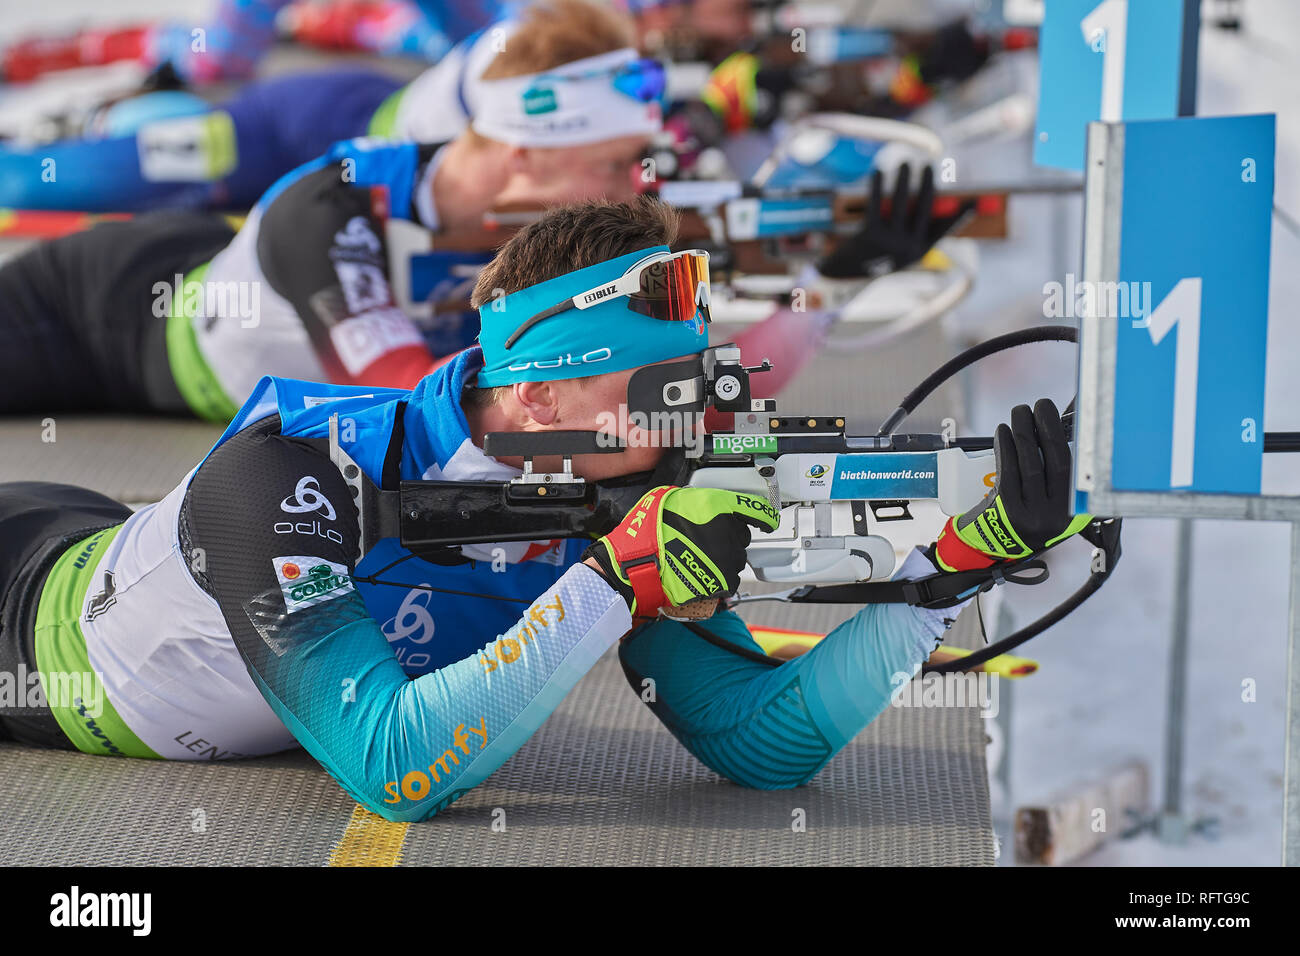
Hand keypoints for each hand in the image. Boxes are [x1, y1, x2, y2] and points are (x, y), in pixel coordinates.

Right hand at [583, 486, 778, 616]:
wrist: (637, 564)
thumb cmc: (646, 531)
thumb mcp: (666, 496)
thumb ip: (690, 497)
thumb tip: (691, 494)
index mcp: (716, 505)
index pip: (754, 509)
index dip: (764, 515)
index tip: (768, 521)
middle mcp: (727, 530)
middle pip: (742, 536)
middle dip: (728, 538)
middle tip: (704, 541)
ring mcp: (726, 557)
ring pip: (736, 559)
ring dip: (723, 560)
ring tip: (697, 560)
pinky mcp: (721, 581)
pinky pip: (729, 581)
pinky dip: (719, 580)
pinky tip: (700, 574)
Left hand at [816, 163, 972, 278]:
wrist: (848, 273)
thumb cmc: (879, 256)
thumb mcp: (902, 248)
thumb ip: (918, 228)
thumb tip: (935, 200)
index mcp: (921, 251)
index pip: (945, 229)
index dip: (961, 215)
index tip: (973, 200)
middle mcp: (909, 247)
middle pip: (924, 208)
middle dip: (927, 183)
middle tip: (928, 164)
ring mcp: (890, 241)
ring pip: (901, 202)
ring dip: (904, 178)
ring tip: (905, 162)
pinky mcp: (871, 234)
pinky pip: (877, 203)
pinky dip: (878, 185)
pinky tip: (878, 171)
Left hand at [933, 399, 1091, 571]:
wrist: (999, 543)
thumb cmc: (1030, 509)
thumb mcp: (1055, 498)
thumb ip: (1064, 469)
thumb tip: (1061, 421)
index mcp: (1079, 508)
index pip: (1083, 469)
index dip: (1081, 440)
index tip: (1076, 415)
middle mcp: (1060, 514)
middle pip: (1059, 462)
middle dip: (1050, 428)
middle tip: (1042, 404)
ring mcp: (1034, 514)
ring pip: (1031, 465)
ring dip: (1025, 432)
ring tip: (1020, 411)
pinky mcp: (1008, 509)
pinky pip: (1008, 472)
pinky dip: (1006, 447)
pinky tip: (1003, 430)